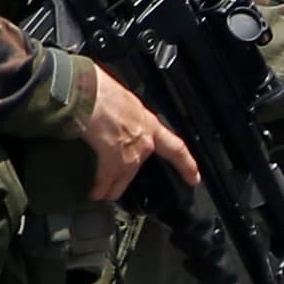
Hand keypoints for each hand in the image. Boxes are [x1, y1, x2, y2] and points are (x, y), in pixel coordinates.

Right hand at [77, 70, 199, 203]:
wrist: (88, 93)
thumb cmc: (99, 89)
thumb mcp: (121, 99)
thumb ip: (123, 114)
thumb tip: (111, 116)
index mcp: (148, 122)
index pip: (175, 147)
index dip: (186, 164)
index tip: (195, 177)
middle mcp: (144, 141)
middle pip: (138, 169)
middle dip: (124, 181)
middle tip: (115, 190)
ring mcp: (130, 153)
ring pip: (122, 179)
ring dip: (110, 188)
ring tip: (100, 194)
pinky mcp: (112, 162)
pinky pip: (105, 182)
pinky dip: (98, 189)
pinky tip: (92, 193)